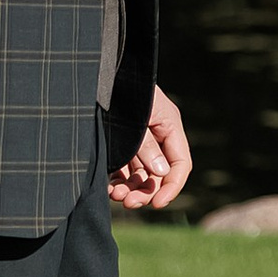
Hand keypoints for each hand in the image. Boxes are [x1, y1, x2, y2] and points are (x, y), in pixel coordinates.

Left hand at [108, 86, 191, 212]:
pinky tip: (108, 188)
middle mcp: (157, 136)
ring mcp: (139, 141)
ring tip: (115, 194)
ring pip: (141, 176)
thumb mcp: (135, 117)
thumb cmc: (118, 89)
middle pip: (160, 175)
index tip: (157, 204)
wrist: (97, 73)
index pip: (180, 164)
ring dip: (131, 189)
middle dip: (146, 191)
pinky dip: (119, 182)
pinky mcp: (120, 144)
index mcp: (169, 125)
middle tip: (128, 202)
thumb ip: (146, 145)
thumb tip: (161, 173)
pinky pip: (125, 170)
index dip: (172, 186)